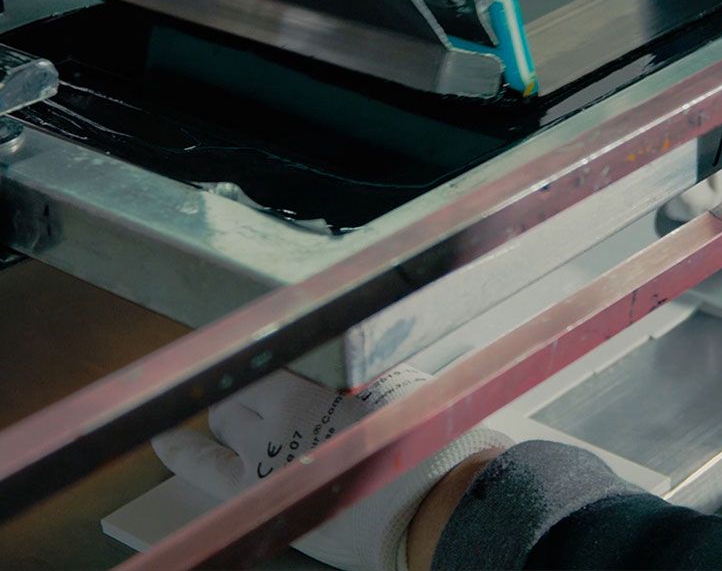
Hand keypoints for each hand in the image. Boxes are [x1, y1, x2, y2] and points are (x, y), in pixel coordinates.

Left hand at [152, 366, 511, 570]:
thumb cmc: (415, 444)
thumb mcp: (392, 384)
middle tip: (274, 390)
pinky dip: (182, 450)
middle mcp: (272, 428)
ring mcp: (259, 466)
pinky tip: (166, 438)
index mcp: (304, 397)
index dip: (269, 354)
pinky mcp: (255, 499)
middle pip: (242, 390)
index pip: (262, 361)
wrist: (427, 507)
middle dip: (255, 387)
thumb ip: (351, 367)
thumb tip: (336, 345)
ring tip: (235, 410)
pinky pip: (202, 469)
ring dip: (231, 413)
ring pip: (223, 421)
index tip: (270, 341)